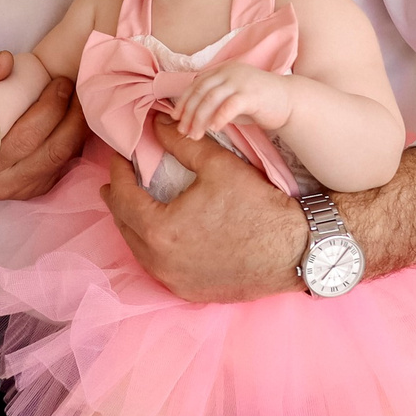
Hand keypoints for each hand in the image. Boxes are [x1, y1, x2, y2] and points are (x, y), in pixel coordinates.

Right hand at [0, 51, 87, 200]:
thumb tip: (7, 62)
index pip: (26, 137)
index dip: (50, 108)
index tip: (59, 81)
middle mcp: (2, 182)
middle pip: (52, 149)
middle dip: (71, 114)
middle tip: (73, 86)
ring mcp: (22, 189)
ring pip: (62, 158)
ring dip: (78, 126)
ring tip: (79, 98)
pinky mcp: (37, 189)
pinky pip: (64, 164)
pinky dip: (75, 139)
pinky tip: (75, 118)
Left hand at [102, 118, 305, 301]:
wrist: (297, 250)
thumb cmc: (258, 206)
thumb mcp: (218, 165)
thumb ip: (181, 143)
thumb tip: (156, 124)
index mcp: (161, 231)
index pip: (124, 198)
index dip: (119, 173)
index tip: (118, 157)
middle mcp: (161, 263)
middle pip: (125, 226)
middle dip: (120, 200)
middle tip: (118, 180)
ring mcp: (175, 282)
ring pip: (140, 250)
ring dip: (134, 225)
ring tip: (135, 205)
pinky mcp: (191, 292)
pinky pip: (160, 267)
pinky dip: (153, 247)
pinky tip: (160, 234)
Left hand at [172, 62, 292, 140]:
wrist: (291, 101)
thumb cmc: (259, 103)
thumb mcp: (232, 98)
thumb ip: (214, 102)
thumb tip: (190, 117)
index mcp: (223, 70)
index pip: (196, 84)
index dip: (184, 101)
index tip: (176, 118)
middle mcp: (230, 72)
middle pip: (201, 92)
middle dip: (189, 113)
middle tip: (183, 131)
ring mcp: (241, 81)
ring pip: (211, 99)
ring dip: (200, 119)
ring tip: (195, 135)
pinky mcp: (252, 94)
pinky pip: (230, 106)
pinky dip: (219, 118)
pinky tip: (214, 130)